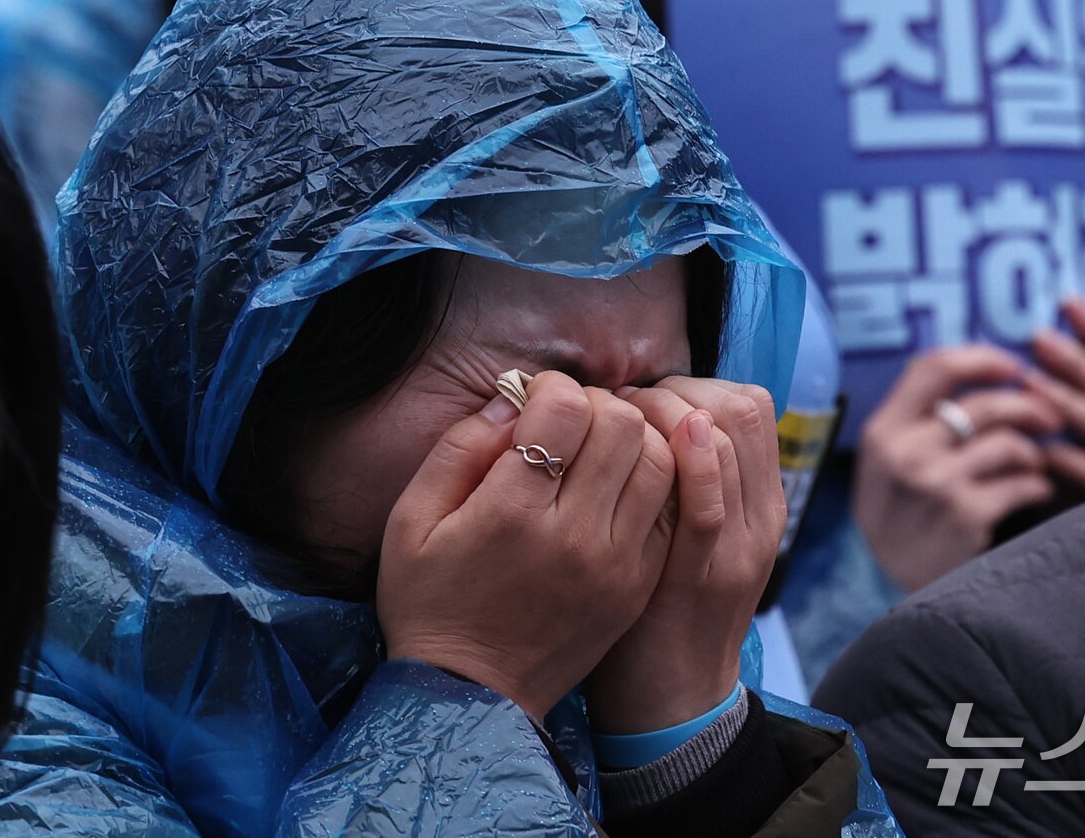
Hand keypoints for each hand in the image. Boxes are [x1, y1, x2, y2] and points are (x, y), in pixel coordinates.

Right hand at [377, 371, 675, 719]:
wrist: (470, 697)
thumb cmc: (431, 602)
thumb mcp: (412, 521)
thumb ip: (459, 448)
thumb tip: (511, 399)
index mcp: (513, 513)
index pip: (568, 409)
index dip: (552, 387)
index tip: (534, 399)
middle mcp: (575, 535)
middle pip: (622, 425)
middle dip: (596, 404)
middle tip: (568, 419)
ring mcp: (617, 563)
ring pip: (661, 460)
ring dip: (634, 436)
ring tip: (601, 444)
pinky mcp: (639, 584)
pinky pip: (672, 508)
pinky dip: (654, 480)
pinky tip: (621, 482)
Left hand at [586, 377, 785, 733]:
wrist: (674, 696)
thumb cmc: (665, 603)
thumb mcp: (694, 532)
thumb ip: (692, 478)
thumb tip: (659, 413)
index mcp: (761, 502)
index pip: (750, 403)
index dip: (695, 384)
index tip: (647, 403)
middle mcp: (760, 515)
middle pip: (741, 407)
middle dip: (678, 390)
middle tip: (628, 412)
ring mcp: (737, 544)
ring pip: (727, 437)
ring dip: (666, 412)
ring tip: (622, 430)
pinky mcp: (702, 575)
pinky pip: (709, 502)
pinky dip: (692, 461)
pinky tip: (663, 444)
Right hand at [855, 345, 1062, 591]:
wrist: (897, 591)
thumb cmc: (902, 516)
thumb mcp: (886, 462)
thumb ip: (919, 419)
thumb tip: (988, 371)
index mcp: (882, 430)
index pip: (934, 367)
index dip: (982, 358)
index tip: (1013, 366)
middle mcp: (905, 452)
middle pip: (983, 403)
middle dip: (1028, 405)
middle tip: (1050, 417)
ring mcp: (935, 484)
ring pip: (1008, 442)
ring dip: (1034, 451)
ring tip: (1035, 465)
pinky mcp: (966, 516)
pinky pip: (1022, 483)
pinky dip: (1037, 484)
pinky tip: (1034, 492)